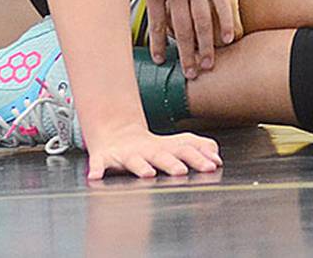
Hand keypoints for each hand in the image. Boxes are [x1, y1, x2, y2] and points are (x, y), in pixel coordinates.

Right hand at [86, 125, 220, 179]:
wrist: (114, 135)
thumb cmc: (150, 147)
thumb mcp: (175, 145)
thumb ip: (197, 148)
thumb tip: (217, 157)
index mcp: (164, 148)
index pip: (184, 149)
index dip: (198, 157)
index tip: (212, 166)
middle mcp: (146, 150)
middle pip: (161, 155)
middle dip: (171, 163)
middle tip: (181, 171)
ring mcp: (125, 154)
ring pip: (133, 160)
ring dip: (140, 166)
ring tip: (147, 173)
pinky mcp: (104, 158)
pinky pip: (98, 164)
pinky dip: (96, 169)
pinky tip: (95, 176)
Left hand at [138, 0, 241, 78]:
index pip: (156, 21)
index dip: (159, 43)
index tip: (161, 59)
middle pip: (180, 29)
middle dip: (184, 54)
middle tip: (189, 72)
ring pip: (201, 23)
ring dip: (205, 47)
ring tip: (208, 63)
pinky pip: (222, 6)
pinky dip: (226, 25)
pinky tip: (228, 39)